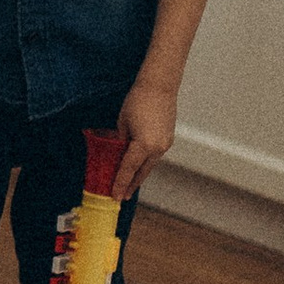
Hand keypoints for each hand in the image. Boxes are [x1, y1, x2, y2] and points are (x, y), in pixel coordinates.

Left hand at [113, 77, 175, 199]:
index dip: (120, 183)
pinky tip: (139, 167)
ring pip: (150, 165)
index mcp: (144, 145)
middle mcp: (158, 148)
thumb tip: (117, 153)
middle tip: (121, 197)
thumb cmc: (137, 100)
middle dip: (131, 185)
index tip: (115, 195)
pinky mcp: (168, 139)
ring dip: (139, 175)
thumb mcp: (122, 123)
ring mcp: (165, 144)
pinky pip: (155, 156)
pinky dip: (145, 163)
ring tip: (129, 185)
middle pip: (142, 172)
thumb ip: (120, 142)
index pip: (128, 169)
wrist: (159, 86)